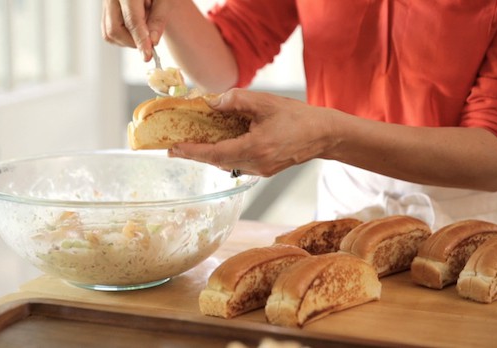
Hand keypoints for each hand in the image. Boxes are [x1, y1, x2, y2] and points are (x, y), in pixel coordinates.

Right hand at [101, 0, 169, 60]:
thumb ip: (158, 18)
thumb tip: (152, 42)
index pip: (132, 20)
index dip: (141, 40)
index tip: (148, 56)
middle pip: (115, 29)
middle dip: (133, 42)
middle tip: (150, 40)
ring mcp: (105, 2)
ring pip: (110, 33)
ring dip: (128, 40)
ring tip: (144, 26)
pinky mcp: (104, 9)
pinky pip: (108, 31)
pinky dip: (123, 36)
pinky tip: (135, 27)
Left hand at [168, 89, 339, 176]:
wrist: (324, 134)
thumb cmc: (297, 116)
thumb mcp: (265, 102)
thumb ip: (236, 100)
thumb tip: (212, 103)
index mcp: (255, 148)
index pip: (215, 153)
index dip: (192, 151)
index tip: (173, 148)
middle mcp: (256, 164)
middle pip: (217, 161)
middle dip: (195, 154)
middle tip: (174, 148)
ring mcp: (261, 170)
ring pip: (226, 164)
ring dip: (208, 155)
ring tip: (190, 145)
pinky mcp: (265, 170)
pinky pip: (237, 163)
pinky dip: (223, 155)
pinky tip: (217, 145)